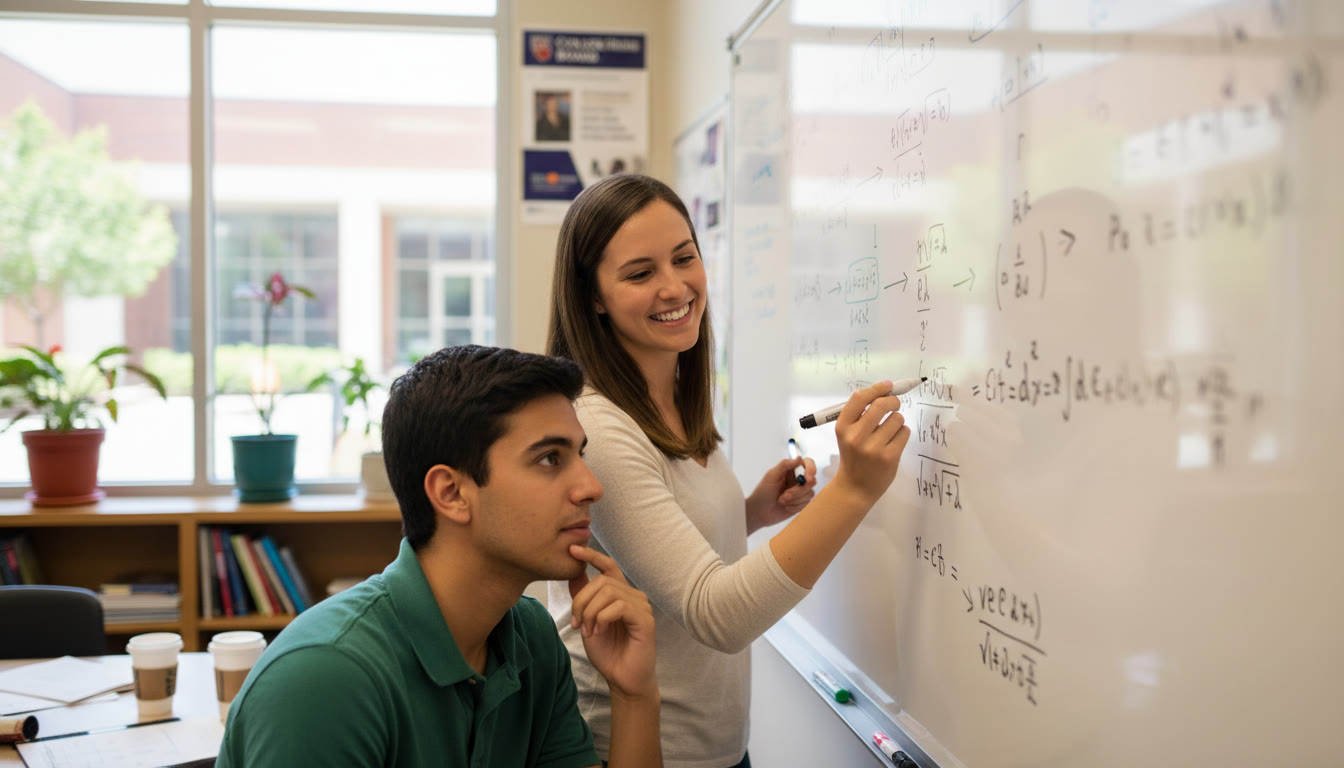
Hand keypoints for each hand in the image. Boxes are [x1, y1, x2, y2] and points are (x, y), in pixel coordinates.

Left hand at [568, 545, 656, 700]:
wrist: (622, 679)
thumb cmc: (608, 652)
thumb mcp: (588, 621)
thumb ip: (583, 597)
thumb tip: (575, 571)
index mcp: (620, 594)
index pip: (608, 566)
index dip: (591, 555)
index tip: (573, 549)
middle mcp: (633, 596)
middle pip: (602, 581)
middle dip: (582, 601)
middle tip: (576, 623)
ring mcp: (641, 606)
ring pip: (608, 592)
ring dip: (590, 612)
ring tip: (588, 631)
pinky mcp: (645, 620)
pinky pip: (619, 606)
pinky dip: (602, 618)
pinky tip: (599, 631)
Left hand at [745, 456, 816, 532]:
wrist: (759, 512)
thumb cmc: (763, 492)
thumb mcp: (771, 476)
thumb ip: (785, 465)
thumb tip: (799, 458)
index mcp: (791, 469)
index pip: (808, 463)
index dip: (811, 469)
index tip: (808, 478)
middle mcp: (798, 479)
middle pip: (811, 480)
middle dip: (798, 490)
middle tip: (784, 496)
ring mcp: (801, 491)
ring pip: (809, 493)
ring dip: (795, 499)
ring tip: (781, 500)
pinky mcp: (802, 502)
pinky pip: (807, 503)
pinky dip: (795, 506)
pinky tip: (785, 507)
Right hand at [830, 380, 910, 505]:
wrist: (855, 487)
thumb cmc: (853, 456)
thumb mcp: (847, 434)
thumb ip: (861, 414)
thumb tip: (886, 390)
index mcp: (843, 427)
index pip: (860, 398)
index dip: (876, 388)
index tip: (888, 385)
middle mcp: (856, 436)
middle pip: (882, 405)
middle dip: (893, 402)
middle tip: (894, 405)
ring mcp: (873, 448)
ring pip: (897, 419)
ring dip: (897, 422)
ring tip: (890, 432)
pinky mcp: (889, 457)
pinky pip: (905, 433)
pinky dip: (902, 434)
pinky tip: (894, 442)